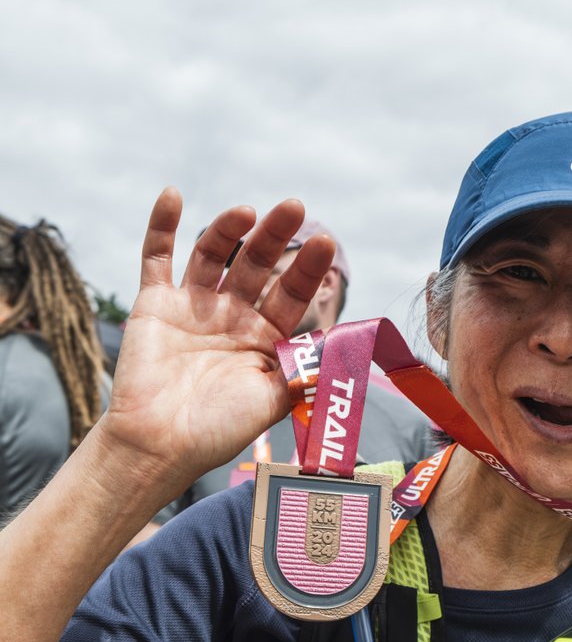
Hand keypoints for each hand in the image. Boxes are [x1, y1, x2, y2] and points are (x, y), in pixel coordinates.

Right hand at [101, 188, 333, 493]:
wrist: (159, 446)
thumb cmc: (219, 430)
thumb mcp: (275, 400)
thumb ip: (306, 368)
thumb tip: (348, 345)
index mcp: (264, 338)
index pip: (293, 293)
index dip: (309, 269)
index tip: (326, 244)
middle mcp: (232, 316)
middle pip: (257, 265)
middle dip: (276, 237)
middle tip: (294, 207)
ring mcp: (193, 307)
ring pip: (213, 254)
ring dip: (228, 228)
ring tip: (247, 211)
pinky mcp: (155, 304)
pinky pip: (156, 258)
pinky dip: (161, 226)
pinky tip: (173, 195)